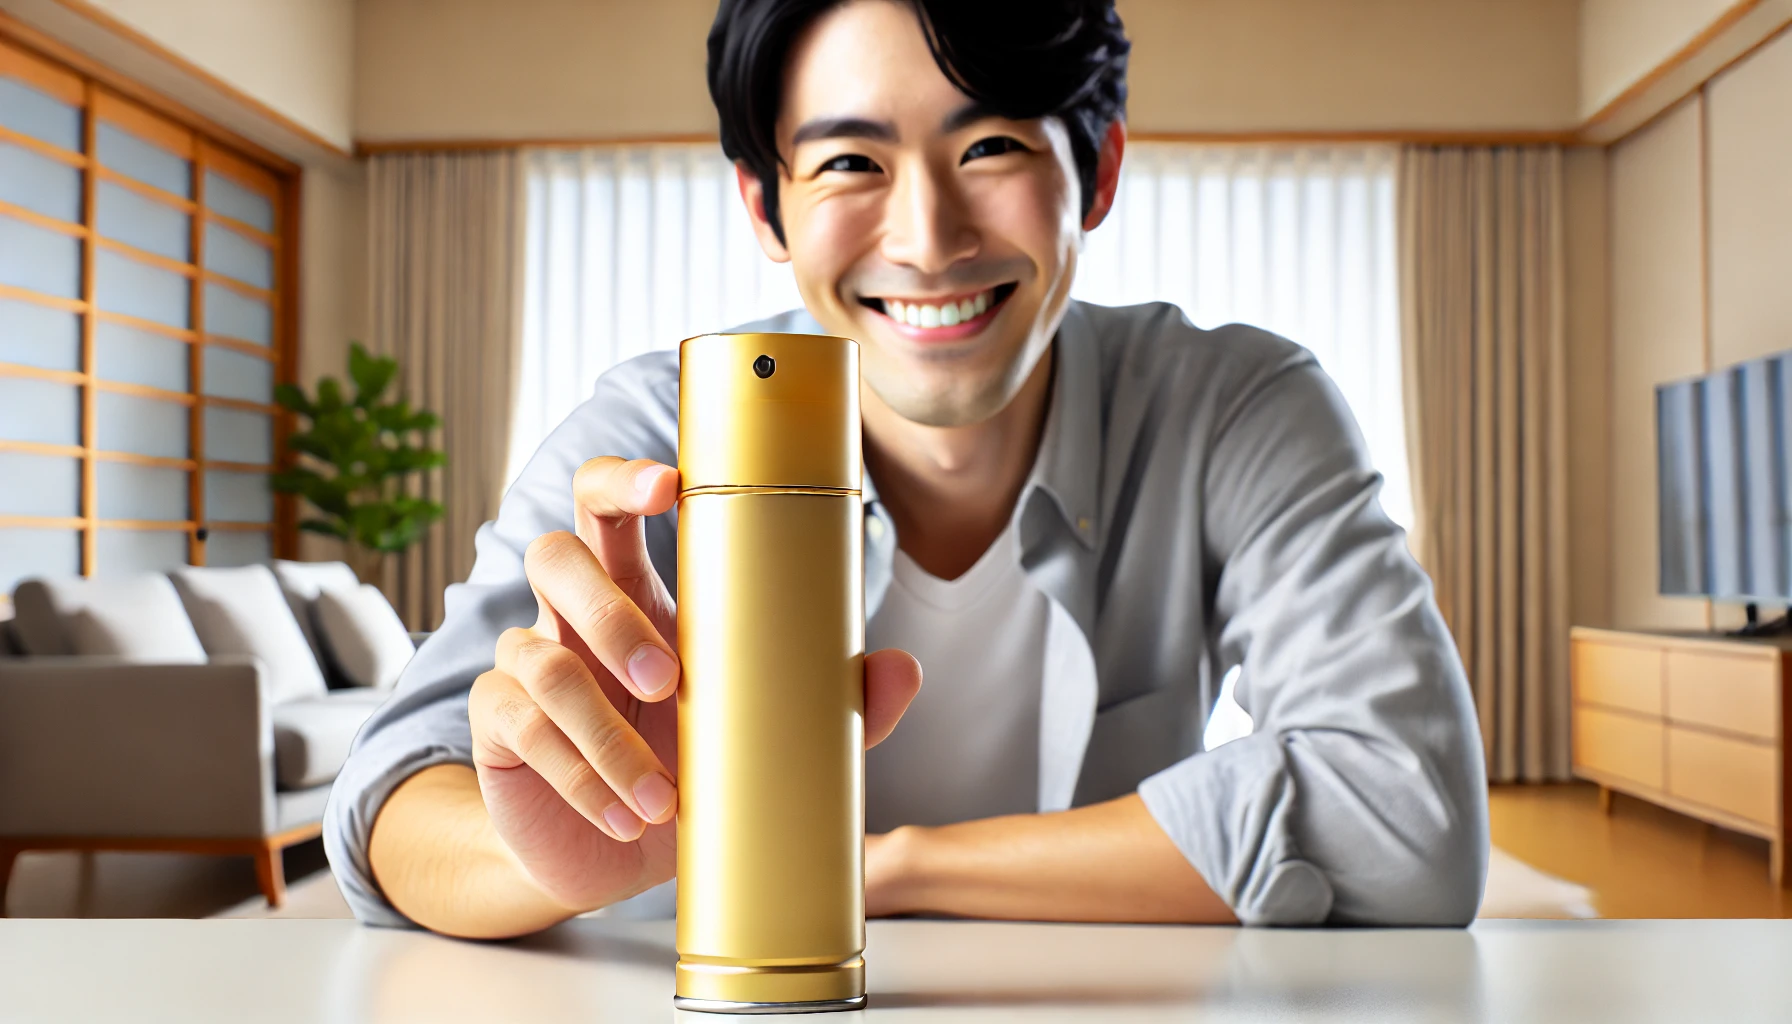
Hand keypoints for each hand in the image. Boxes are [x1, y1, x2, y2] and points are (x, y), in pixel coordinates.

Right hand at [468, 457, 922, 912]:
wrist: (610, 853)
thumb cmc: (684, 767)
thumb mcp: (760, 734)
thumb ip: (833, 703)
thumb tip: (904, 670)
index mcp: (637, 591)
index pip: (608, 504)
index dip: (626, 480)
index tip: (668, 485)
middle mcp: (572, 615)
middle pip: (554, 554)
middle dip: (611, 612)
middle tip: (668, 678)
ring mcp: (527, 664)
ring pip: (537, 654)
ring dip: (603, 729)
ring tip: (660, 795)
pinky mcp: (499, 725)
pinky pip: (521, 725)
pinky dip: (579, 776)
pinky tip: (624, 816)